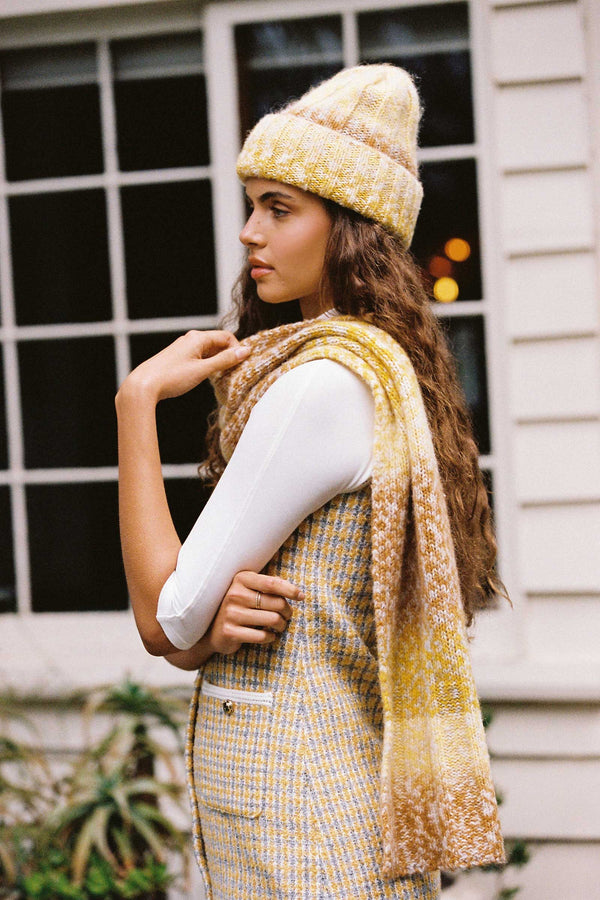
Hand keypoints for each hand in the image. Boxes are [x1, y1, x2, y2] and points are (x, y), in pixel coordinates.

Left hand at [118, 330, 249, 403]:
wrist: (144, 385)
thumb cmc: (172, 377)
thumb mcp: (203, 370)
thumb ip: (225, 360)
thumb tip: (245, 351)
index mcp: (198, 338)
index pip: (226, 337)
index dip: (237, 349)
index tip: (243, 364)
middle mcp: (191, 339)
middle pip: (218, 343)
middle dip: (229, 355)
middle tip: (235, 372)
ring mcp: (184, 348)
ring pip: (209, 351)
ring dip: (218, 361)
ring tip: (222, 377)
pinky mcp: (178, 358)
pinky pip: (199, 357)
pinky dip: (207, 365)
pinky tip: (207, 377)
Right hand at [206, 571, 304, 655]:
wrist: (211, 629)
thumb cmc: (239, 606)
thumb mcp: (249, 590)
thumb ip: (268, 587)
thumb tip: (298, 593)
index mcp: (241, 579)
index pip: (272, 583)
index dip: (290, 590)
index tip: (301, 596)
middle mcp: (235, 594)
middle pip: (277, 603)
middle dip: (287, 611)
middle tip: (286, 615)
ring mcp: (231, 613)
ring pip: (273, 620)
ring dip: (281, 625)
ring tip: (279, 626)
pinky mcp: (230, 632)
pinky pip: (263, 636)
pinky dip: (271, 637)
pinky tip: (269, 635)